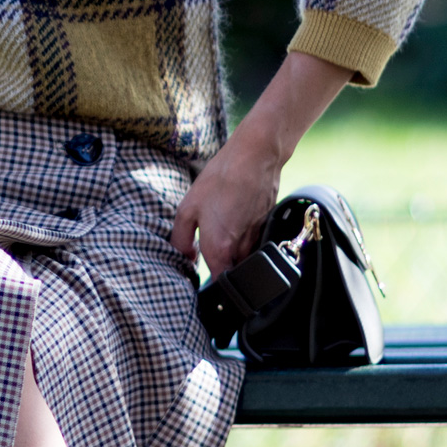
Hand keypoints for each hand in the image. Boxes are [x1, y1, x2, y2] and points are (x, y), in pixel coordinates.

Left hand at [171, 48, 355, 269]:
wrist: (256, 157)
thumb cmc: (220, 180)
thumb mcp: (187, 208)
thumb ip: (181, 240)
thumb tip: (185, 259)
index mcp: (219, 249)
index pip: (218, 286)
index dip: (210, 289)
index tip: (200, 285)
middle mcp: (241, 250)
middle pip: (233, 276)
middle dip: (221, 273)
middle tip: (207, 260)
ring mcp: (256, 240)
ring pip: (243, 260)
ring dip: (232, 256)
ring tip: (220, 237)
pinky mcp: (265, 229)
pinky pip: (252, 245)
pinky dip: (243, 241)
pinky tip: (233, 222)